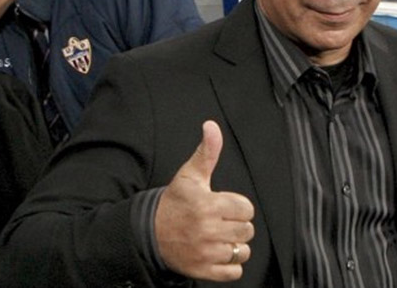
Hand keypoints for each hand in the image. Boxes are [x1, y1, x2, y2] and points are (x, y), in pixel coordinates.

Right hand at [155, 120, 254, 280]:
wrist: (150, 233)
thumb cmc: (174, 202)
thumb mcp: (190, 175)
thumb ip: (207, 151)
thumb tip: (212, 126)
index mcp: (208, 205)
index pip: (246, 209)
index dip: (236, 206)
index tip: (223, 206)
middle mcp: (208, 230)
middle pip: (247, 230)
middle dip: (236, 225)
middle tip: (220, 221)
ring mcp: (206, 253)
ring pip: (242, 251)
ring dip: (234, 245)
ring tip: (218, 237)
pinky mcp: (203, 270)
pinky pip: (234, 271)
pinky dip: (229, 264)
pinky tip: (216, 252)